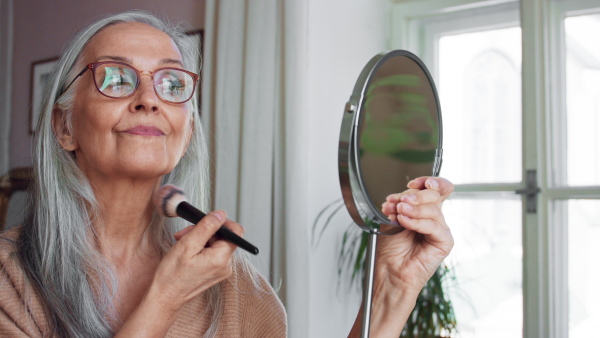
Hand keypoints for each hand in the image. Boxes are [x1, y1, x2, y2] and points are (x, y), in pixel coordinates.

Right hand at [150, 210, 242, 310]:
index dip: (223, 222)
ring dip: (200, 239)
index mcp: (222, 259)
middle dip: (204, 231)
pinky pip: (212, 253)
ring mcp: (221, 270)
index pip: (236, 232)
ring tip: (182, 243)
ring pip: (216, 244)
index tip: (208, 220)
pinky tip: (187, 252)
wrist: (165, 297)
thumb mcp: (187, 245)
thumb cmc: (172, 275)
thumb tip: (220, 214)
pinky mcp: (214, 272)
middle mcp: (226, 266)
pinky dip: (200, 248)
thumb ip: (206, 227)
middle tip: (185, 234)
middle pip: (223, 237)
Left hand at [348, 177, 453, 336]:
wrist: (388, 272)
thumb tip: (406, 192)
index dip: (428, 181)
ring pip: (433, 209)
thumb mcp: (393, 217)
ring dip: (412, 208)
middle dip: (415, 195)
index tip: (413, 183)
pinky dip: (417, 222)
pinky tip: (404, 222)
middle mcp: (435, 218)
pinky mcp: (444, 242)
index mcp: (424, 209)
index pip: (437, 188)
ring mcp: (441, 230)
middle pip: (435, 195)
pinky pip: (434, 226)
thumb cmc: (389, 249)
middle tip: (399, 201)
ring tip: (397, 213)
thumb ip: (402, 202)